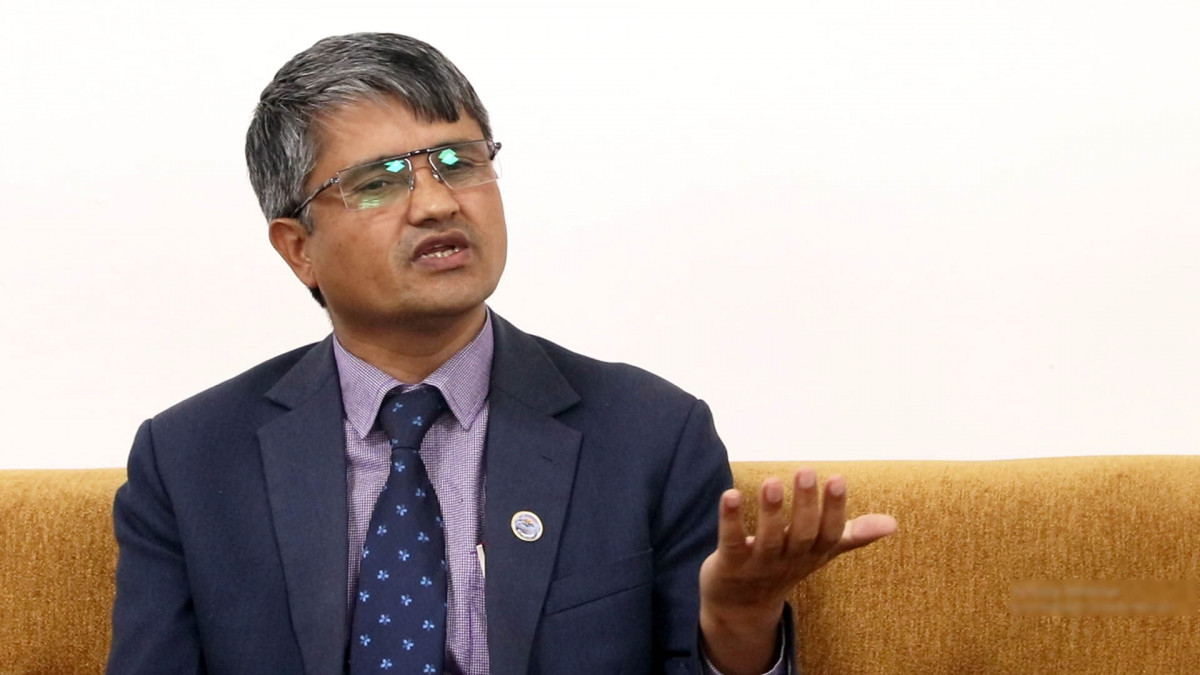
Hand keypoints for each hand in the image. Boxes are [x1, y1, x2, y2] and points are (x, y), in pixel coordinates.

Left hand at [698, 468, 897, 673]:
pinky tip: (730, 495)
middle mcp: (789, 561)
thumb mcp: (821, 553)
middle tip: (806, 472)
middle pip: (801, 536)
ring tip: (772, 482)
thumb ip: (852, 535)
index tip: (838, 478)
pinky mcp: (730, 565)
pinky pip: (730, 542)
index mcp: (812, 554)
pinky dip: (730, 520)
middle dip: (805, 505)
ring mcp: (759, 565)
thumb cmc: (785, 566)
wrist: (741, 607)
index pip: (829, 534)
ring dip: (771, 512)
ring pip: (768, 540)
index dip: (834, 509)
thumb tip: (894, 523)